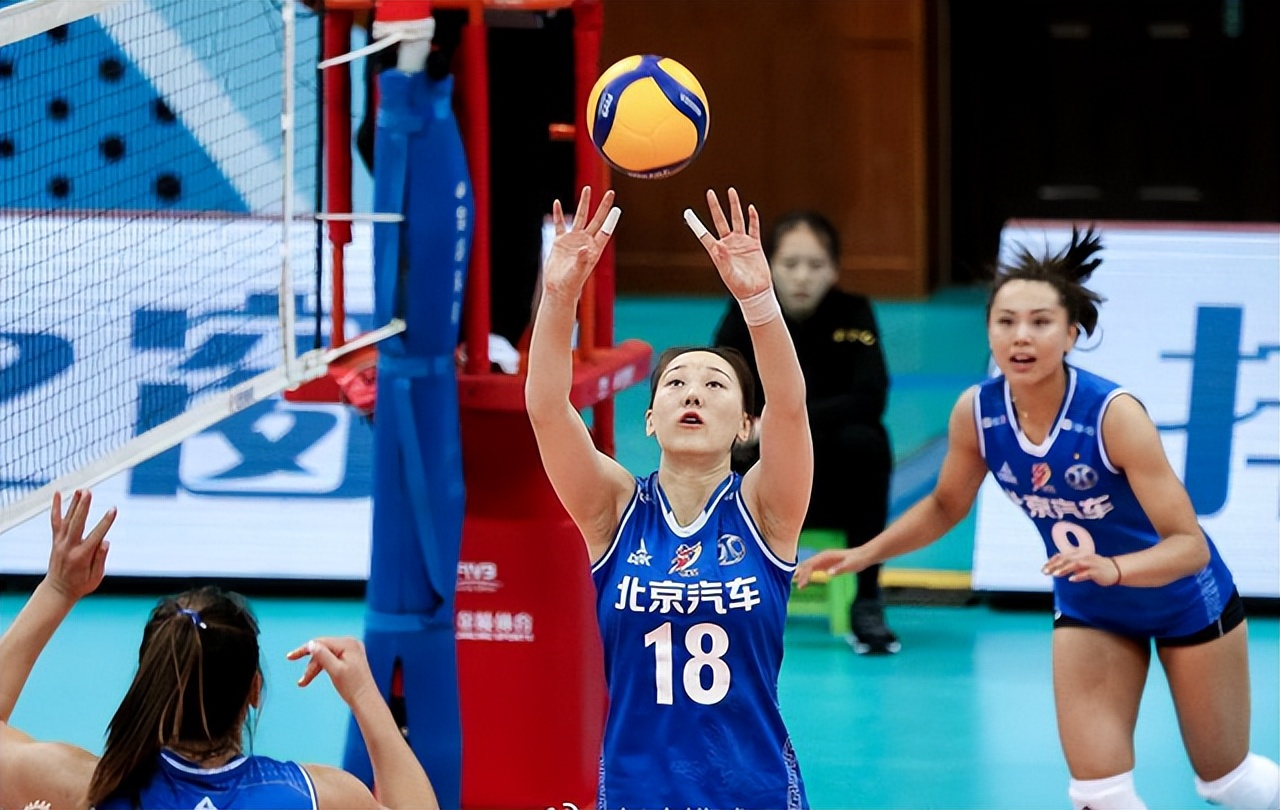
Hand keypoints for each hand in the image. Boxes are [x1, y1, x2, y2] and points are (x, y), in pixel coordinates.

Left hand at [46, 490, 114, 600]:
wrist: (57, 590)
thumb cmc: (81, 585)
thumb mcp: (96, 577)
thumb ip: (100, 559)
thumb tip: (105, 542)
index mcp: (81, 556)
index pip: (96, 535)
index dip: (105, 522)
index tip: (114, 509)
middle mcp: (68, 547)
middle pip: (76, 523)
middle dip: (83, 507)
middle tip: (89, 492)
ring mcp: (60, 542)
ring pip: (67, 520)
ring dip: (74, 503)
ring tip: (81, 490)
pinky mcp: (56, 540)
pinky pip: (55, 521)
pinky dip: (56, 507)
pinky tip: (58, 494)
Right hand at [288, 636, 377, 706]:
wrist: (366, 700)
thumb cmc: (352, 687)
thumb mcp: (335, 670)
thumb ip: (323, 656)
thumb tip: (311, 643)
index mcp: (348, 643)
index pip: (320, 643)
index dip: (304, 649)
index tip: (289, 657)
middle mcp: (351, 643)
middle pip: (322, 650)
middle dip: (311, 665)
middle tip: (301, 682)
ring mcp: (352, 650)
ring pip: (326, 655)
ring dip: (315, 668)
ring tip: (304, 682)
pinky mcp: (351, 658)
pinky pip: (332, 659)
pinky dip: (323, 667)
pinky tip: (314, 674)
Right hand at [542, 186, 619, 301]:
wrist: (558, 288)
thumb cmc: (571, 283)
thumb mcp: (577, 272)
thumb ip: (582, 260)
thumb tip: (585, 248)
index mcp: (594, 249)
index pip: (605, 230)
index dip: (611, 219)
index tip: (617, 207)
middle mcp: (586, 241)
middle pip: (597, 219)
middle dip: (603, 206)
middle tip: (610, 192)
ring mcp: (573, 240)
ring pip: (580, 217)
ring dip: (584, 203)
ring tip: (587, 189)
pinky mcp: (560, 242)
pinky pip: (560, 224)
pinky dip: (558, 214)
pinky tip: (557, 204)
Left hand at [685, 188, 770, 300]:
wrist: (756, 292)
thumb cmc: (740, 287)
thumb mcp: (729, 275)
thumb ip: (723, 261)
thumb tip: (719, 247)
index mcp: (718, 252)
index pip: (704, 234)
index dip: (695, 223)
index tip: (687, 212)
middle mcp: (728, 244)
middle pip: (720, 220)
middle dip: (715, 206)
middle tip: (709, 192)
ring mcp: (741, 243)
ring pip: (737, 220)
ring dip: (734, 206)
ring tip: (731, 191)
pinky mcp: (754, 245)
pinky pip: (753, 228)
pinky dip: (753, 218)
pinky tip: (750, 208)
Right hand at [793, 547, 871, 587]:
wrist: (863, 556)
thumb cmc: (857, 560)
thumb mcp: (850, 565)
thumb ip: (839, 569)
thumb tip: (828, 573)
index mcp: (825, 556)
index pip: (810, 565)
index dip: (804, 575)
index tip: (801, 585)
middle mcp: (822, 557)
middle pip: (806, 565)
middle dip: (800, 574)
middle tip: (795, 585)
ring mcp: (824, 560)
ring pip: (808, 566)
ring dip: (802, 574)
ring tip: (796, 584)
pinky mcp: (827, 564)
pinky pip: (814, 569)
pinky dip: (808, 575)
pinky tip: (805, 581)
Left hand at [1042, 550, 1121, 585]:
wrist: (1115, 569)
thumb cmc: (1095, 567)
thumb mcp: (1080, 564)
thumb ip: (1069, 564)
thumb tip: (1054, 566)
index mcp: (1077, 555)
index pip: (1062, 556)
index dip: (1052, 562)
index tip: (1043, 568)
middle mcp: (1082, 557)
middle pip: (1066, 559)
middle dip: (1055, 565)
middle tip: (1045, 572)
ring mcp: (1090, 563)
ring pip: (1075, 564)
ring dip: (1065, 569)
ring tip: (1055, 574)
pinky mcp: (1097, 571)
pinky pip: (1087, 573)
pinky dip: (1079, 576)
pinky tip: (1072, 579)